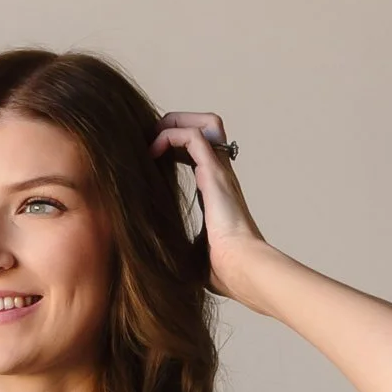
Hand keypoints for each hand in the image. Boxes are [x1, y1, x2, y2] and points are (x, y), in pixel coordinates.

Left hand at [151, 111, 265, 296]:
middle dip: (175, 124)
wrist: (242, 269)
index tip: (150, 157)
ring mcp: (221, 171)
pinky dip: (170, 136)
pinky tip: (154, 153)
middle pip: (206, 126)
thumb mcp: (189, 250)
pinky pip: (192, 136)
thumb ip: (177, 242)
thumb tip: (153, 256)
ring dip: (175, 123)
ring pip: (203, 122)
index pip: (198, 152)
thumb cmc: (222, 269)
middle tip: (150, 142)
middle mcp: (221, 175)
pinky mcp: (215, 173)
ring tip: (153, 140)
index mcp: (216, 190)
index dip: (174, 144)